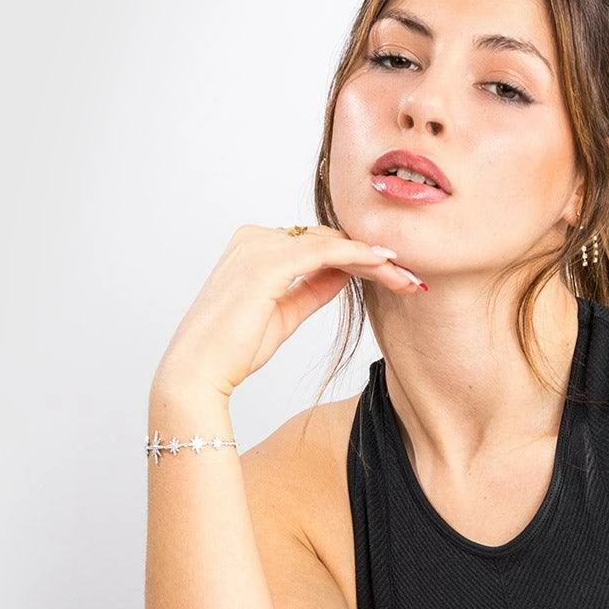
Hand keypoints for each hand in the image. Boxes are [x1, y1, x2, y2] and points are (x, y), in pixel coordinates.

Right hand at [151, 223, 426, 404]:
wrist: (199, 371)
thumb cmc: (235, 349)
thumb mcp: (285, 313)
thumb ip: (313, 288)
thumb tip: (345, 272)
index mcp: (253, 246)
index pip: (316, 243)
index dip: (357, 258)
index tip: (393, 275)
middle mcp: (255, 237)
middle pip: (328, 239)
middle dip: (372, 258)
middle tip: (410, 277)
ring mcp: (258, 245)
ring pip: (332, 243)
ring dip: (374, 260)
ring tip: (407, 278)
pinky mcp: (266, 262)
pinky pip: (325, 252)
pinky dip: (359, 257)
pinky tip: (385, 266)